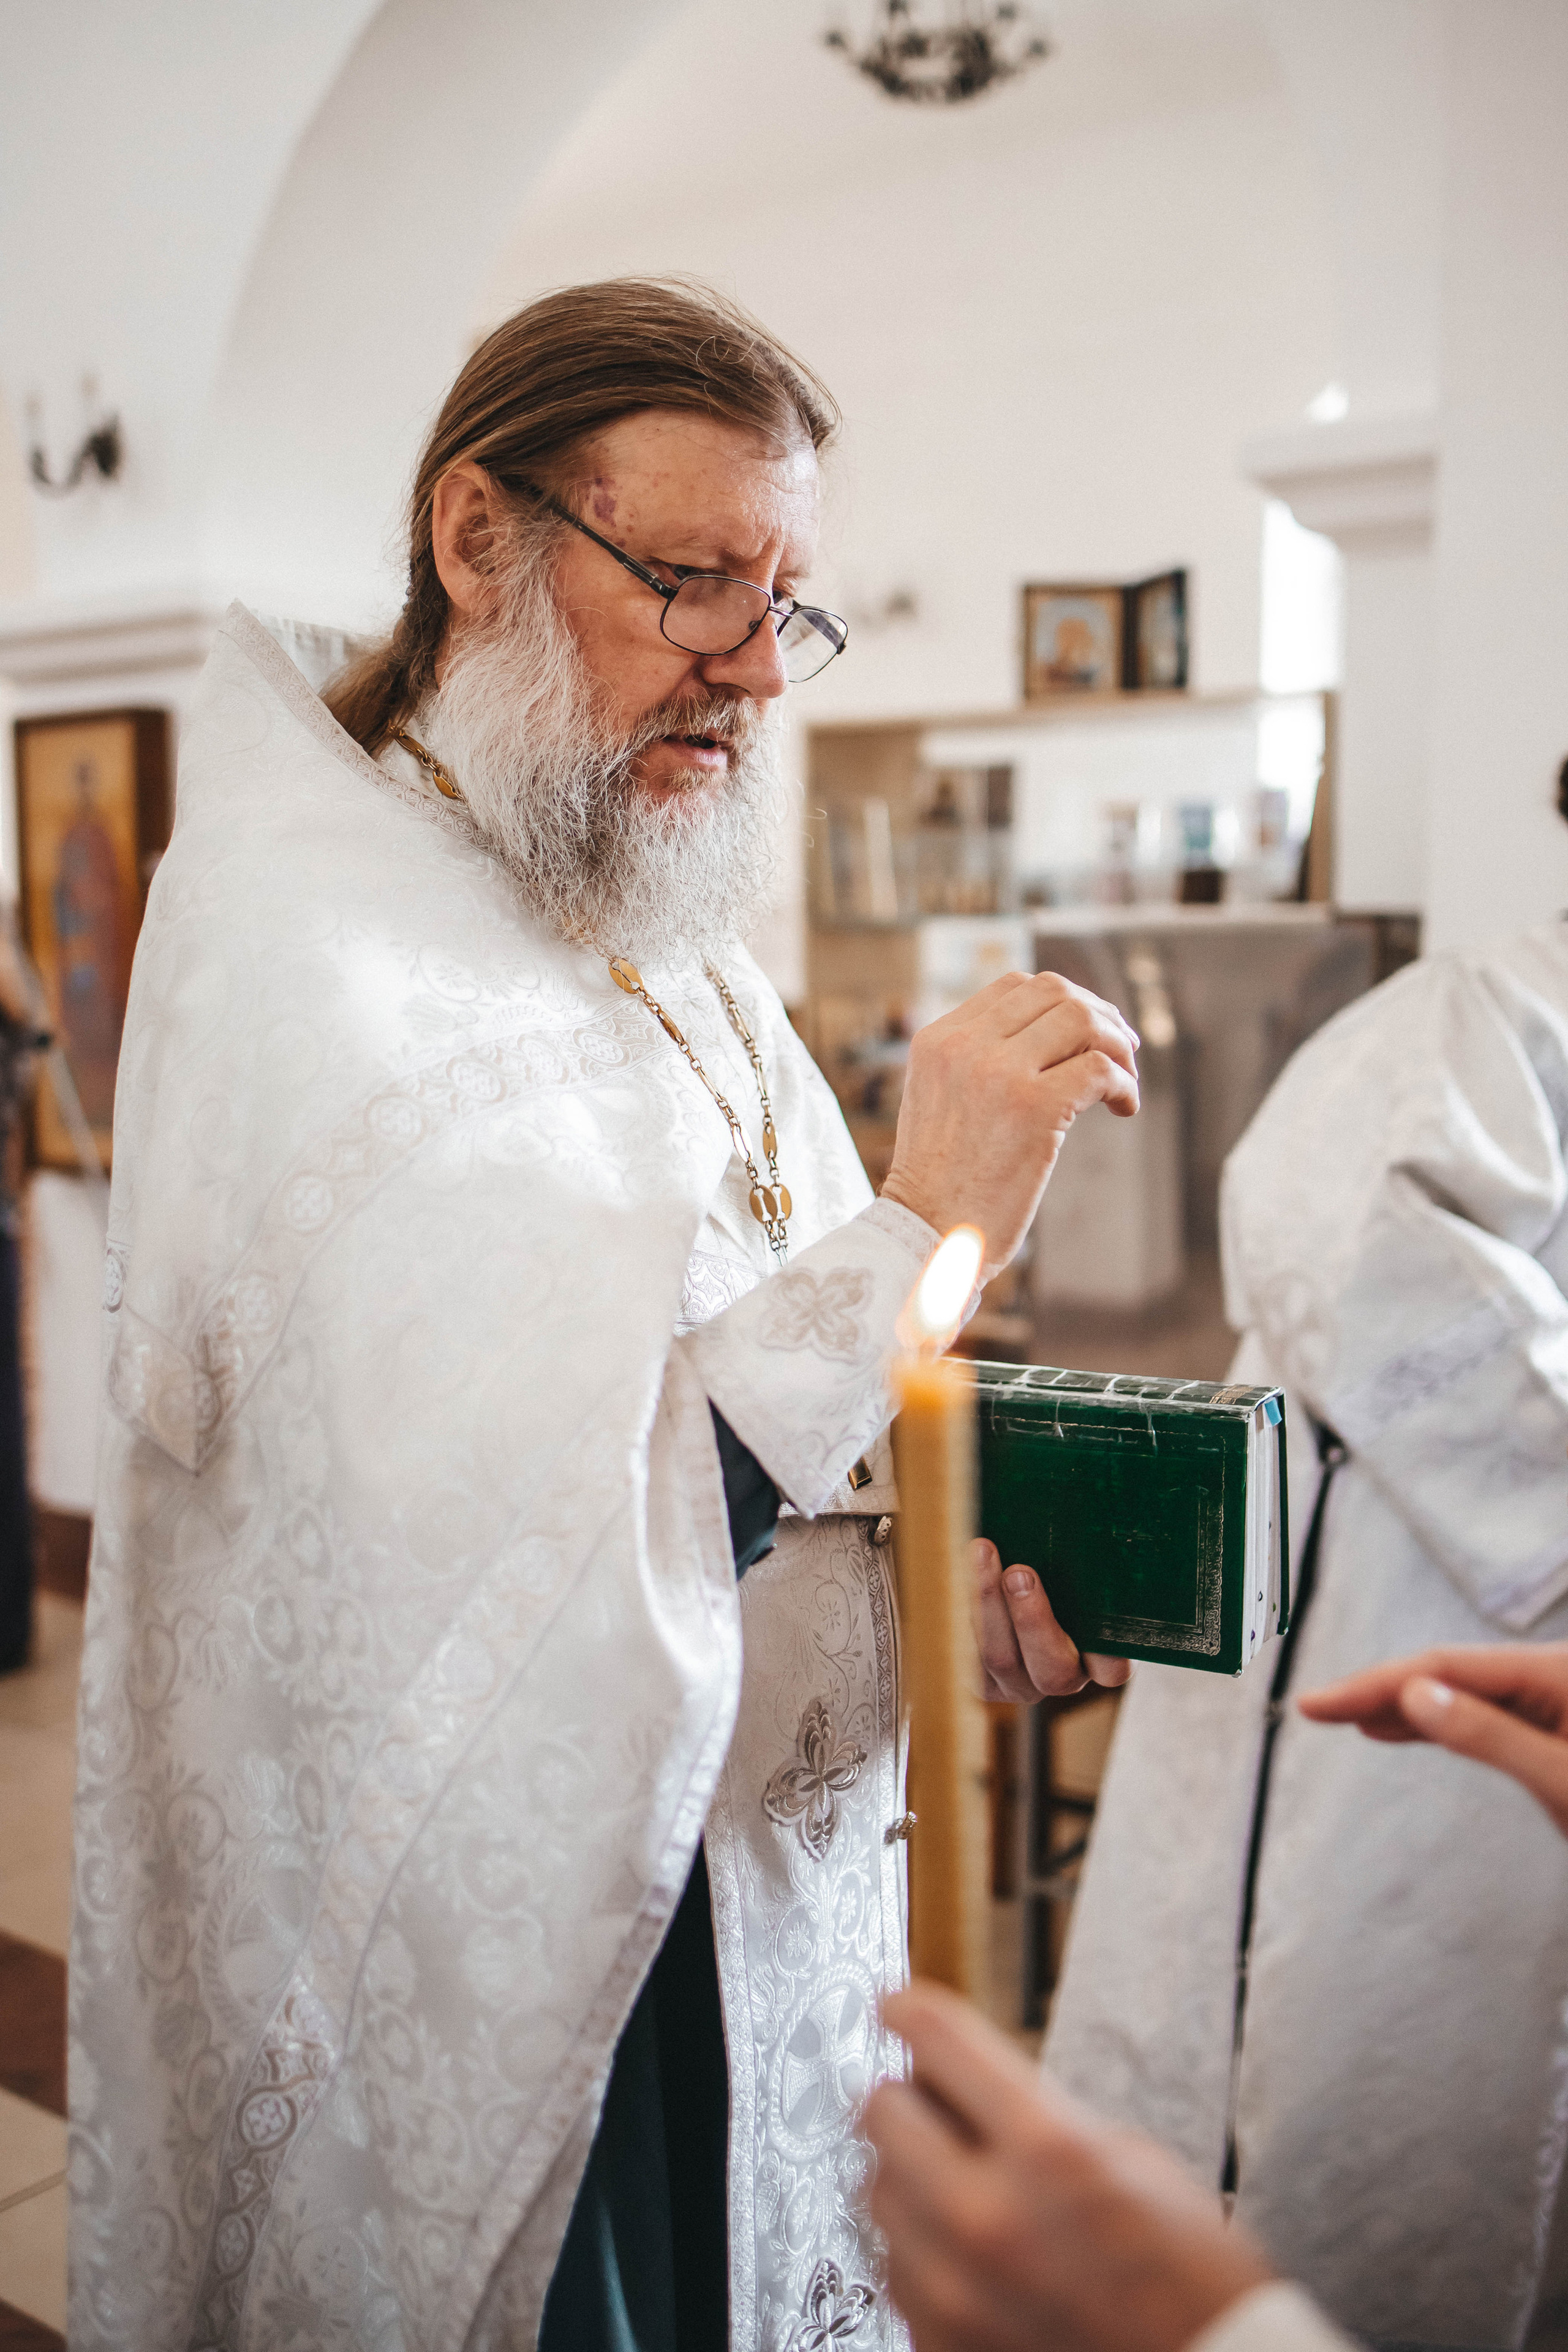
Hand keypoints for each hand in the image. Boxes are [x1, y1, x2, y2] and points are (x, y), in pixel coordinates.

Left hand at [865, 1982, 1275, 2351]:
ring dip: (908, 2176)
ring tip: (958, 2184)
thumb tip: (955, 2081)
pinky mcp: (944, 2344)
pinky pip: (894, 2269)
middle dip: (908, 2098)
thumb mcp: (1129, 2156)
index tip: (900, 2006)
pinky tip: (963, 2249)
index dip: (912, 2011)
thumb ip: (1038, 2112)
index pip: (939, 2041)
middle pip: (883, 2114)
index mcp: (1049, 2150)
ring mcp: (957, 2292)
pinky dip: (919, 2249)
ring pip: (876, 2193)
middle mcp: (990, 2219)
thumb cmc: (1188, 2272)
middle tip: (931, 2103)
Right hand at [881, 971, 1139, 1275]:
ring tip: (1125, 1082)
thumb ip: (975, 1065)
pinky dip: (1125, 1084)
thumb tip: (1046, 1045)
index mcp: (937, 1041)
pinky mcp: (1035, 1107)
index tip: (1087, 1035)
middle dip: (1099, 1015)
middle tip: (1122, 1051)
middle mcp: (965, 1046)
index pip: (1015, 987)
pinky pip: (1100, 1068)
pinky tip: (1124, 1109)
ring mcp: (999, 1073)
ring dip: (1117, 1046)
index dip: (1063, 1003)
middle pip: (1054, 991)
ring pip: (1082, 1020)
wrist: (927, 1238)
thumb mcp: (939, 1103)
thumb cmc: (940, 1187)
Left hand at [971, 1539, 1131, 1699]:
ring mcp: (1020, 1685)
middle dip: (1033, 1620)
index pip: (1113, 1669)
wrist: (1006, 1582)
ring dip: (987, 1602)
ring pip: (1001, 1659)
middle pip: (1053, 1671)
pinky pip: (966, 1655)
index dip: (1107, 1652)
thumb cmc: (1052, 1569)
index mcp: (1099, 1660)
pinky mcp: (983, 1682)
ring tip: (981, 1553)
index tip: (1094, 1608)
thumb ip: (1082, 1564)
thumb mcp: (1073, 1568)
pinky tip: (957, 1568)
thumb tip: (1086, 1524)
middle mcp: (1062, 1679)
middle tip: (1019, 1574)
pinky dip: (961, 1608)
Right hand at [1300, 1642, 1567, 1836]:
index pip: (1445, 1666)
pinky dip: (1431, 1723)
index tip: (1318, 1703)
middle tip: (1314, 1707)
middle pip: (1445, 1674)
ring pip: (1455, 1693)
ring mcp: (1545, 1697)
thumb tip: (1415, 1693)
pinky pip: (1475, 1715)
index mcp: (1551, 1669)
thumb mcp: (1561, 1779)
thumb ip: (1491, 1735)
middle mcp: (1544, 1672)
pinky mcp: (1543, 1724)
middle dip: (1379, 1688)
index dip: (1377, 1682)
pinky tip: (1390, 1725)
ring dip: (1398, 1704)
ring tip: (1341, 1714)